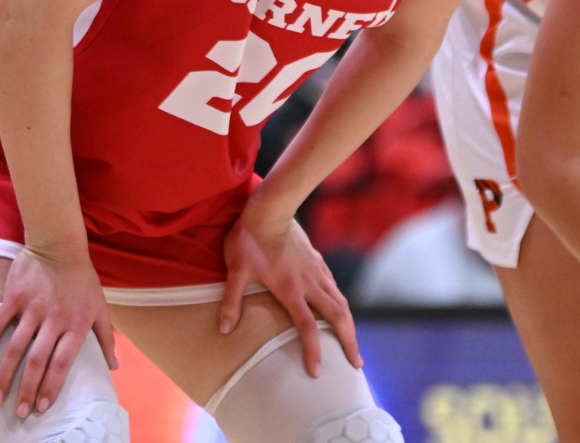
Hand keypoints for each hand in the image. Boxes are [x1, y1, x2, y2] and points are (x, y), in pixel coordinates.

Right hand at [0, 246, 117, 419]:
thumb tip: (114, 366)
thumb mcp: (100, 307)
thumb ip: (106, 338)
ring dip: (5, 376)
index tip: (42, 406)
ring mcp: (32, 308)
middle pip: (37, 362)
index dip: (50, 388)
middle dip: (26, 390)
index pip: (61, 364)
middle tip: (19, 413)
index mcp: (75, 325)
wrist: (59, 244)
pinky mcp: (14, 297)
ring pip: (15, 349)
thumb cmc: (82, 278)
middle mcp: (53, 320)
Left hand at [219, 203, 359, 377]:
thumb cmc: (249, 239)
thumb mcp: (236, 271)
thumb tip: (223, 330)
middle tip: (356, 364)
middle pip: (338, 317)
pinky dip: (341, 303)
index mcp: (291, 289)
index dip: (314, 351)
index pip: (308, 327)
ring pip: (341, 301)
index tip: (318, 372)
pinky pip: (334, 286)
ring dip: (349, 325)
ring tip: (352, 342)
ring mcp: (316, 270)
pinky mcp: (317, 259)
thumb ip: (231, 301)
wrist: (270, 207)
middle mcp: (310, 282)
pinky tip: (340, 308)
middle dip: (348, 342)